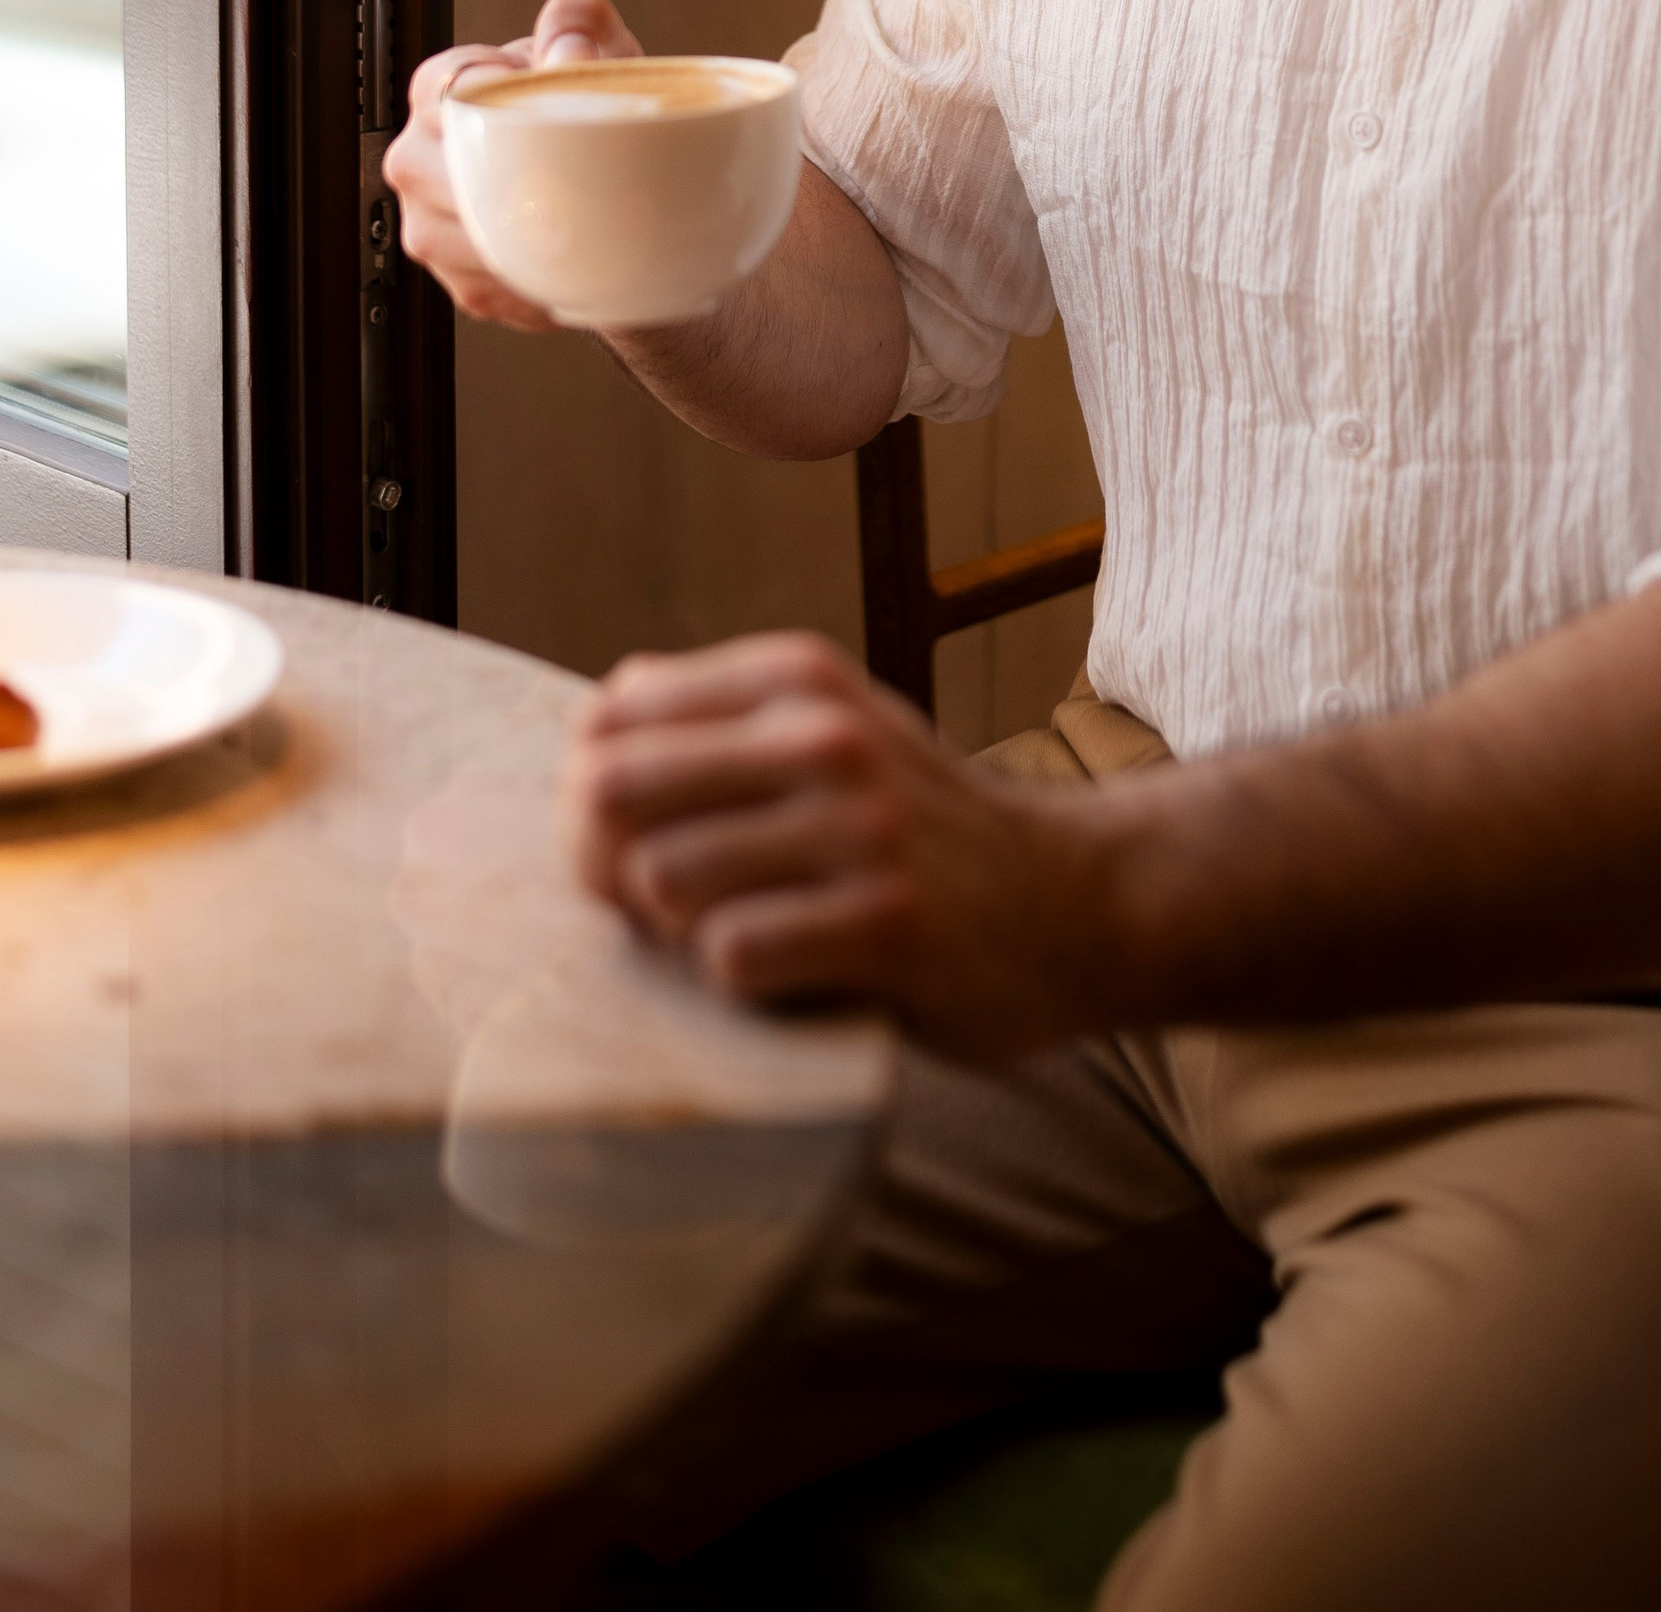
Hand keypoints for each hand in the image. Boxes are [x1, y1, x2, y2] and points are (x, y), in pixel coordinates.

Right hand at [383, 0, 643, 327]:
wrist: (621, 175)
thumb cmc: (594, 101)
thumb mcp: (599, 44)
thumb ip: (581, 21)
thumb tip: (566, 55)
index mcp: (443, 88)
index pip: (451, 97)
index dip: (510, 112)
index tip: (560, 121)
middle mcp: (418, 156)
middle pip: (448, 183)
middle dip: (519, 187)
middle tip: (585, 186)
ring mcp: (427, 223)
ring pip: (464, 244)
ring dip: (528, 243)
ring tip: (584, 228)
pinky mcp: (457, 280)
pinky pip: (489, 290)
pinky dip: (537, 285)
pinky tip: (572, 266)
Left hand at [566, 632, 1106, 1059]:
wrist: (1072, 902)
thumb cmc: (919, 832)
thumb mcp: (835, 734)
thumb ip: (721, 725)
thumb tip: (586, 736)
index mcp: (797, 678)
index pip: (608, 719)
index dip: (591, 796)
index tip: (641, 843)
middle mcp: (826, 735)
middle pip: (610, 794)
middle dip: (604, 868)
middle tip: (659, 911)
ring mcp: (861, 827)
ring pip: (662, 881)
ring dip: (680, 933)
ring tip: (744, 935)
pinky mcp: (889, 921)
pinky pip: (735, 957)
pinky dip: (744, 983)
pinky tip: (798, 973)